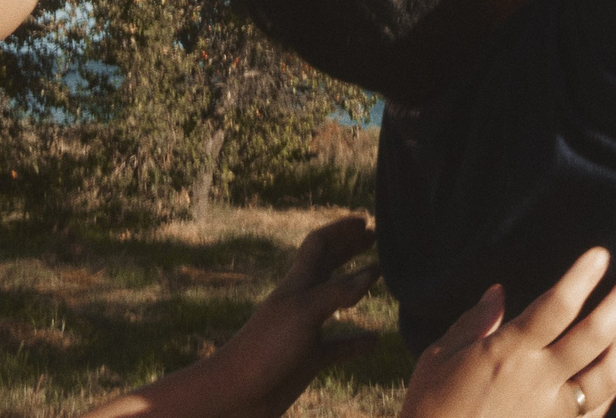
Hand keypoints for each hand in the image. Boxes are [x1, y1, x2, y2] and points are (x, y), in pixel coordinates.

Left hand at [197, 216, 381, 417]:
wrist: (236, 394)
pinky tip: (375, 340)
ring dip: (357, 287)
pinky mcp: (309, 358)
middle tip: (375, 238)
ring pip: (336, 301)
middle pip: (328, 265)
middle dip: (350, 248)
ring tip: (379, 275)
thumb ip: (337, 292)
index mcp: (297, 283)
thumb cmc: (265, 348)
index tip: (366, 220)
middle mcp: (302, 301)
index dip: (340, 229)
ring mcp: (305, 330)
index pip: (318, 243)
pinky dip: (358, 340)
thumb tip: (372, 272)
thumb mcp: (303, 313)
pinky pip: (340, 345)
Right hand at [399, 248, 615, 417]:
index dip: (581, 278)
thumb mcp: (440, 357)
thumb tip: (499, 291)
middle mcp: (538, 381)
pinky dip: (611, 386)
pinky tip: (611, 371)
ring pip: (606, 377)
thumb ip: (475, 322)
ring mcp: (554, 413)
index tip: (600, 255)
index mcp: (508, 353)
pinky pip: (598, 410)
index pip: (556, 306)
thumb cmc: (430, 408)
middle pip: (594, 336)